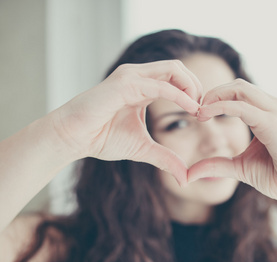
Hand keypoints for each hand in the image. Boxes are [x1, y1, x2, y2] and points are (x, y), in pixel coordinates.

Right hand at [50, 60, 201, 183]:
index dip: (194, 93)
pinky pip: (160, 85)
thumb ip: (165, 158)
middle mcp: (138, 76)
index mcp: (142, 86)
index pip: (176, 77)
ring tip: (198, 110)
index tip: (202, 115)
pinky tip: (191, 110)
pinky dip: (179, 96)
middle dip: (197, 86)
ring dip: (192, 87)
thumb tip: (185, 178)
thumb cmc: (101, 138)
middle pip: (179, 68)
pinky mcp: (125, 84)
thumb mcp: (142, 149)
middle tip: (204, 110)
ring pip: (173, 69)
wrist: (72, 138)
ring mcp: (131, 76)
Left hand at [188, 79, 276, 203]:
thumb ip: (217, 164)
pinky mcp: (274, 124)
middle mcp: (275, 107)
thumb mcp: (241, 168)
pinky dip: (220, 107)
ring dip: (215, 96)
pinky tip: (205, 115)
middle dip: (213, 93)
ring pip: (240, 89)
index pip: (240, 92)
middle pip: (238, 86)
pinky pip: (242, 107)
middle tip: (195, 109)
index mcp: (270, 113)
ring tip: (199, 112)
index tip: (198, 113)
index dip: (217, 98)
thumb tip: (190, 173)